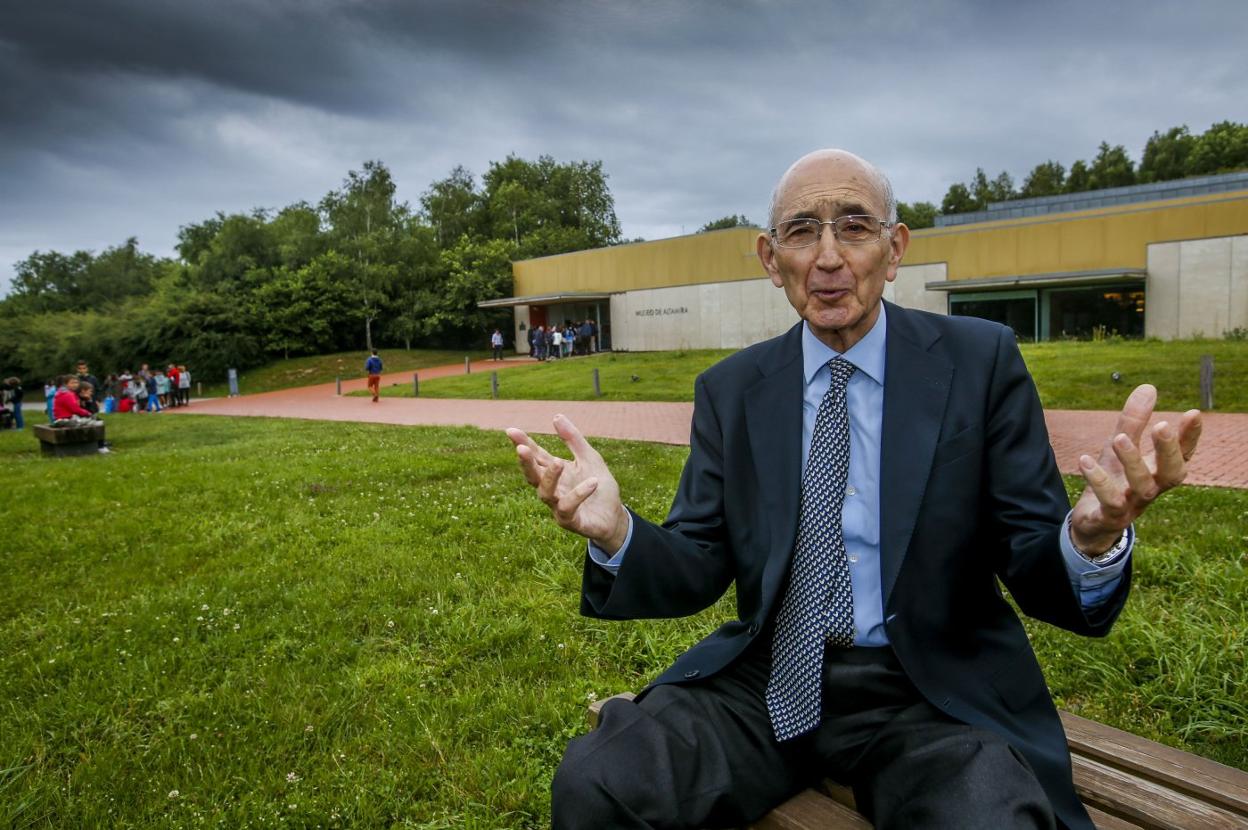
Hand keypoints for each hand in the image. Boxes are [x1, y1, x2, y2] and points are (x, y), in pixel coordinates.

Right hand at [506, 414, 630, 552]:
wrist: (615, 516)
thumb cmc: (599, 486)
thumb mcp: (589, 457)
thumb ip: (573, 439)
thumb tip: (556, 416)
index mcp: (555, 471)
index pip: (536, 456)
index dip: (523, 443)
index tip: (510, 430)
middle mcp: (552, 488)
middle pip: (532, 475)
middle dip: (526, 462)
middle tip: (521, 449)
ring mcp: (558, 506)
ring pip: (544, 493)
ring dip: (550, 477)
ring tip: (558, 463)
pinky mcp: (570, 521)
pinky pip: (568, 508)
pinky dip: (579, 494)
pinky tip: (592, 482)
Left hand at [1070, 384, 1201, 553]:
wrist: (1092, 524)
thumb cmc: (1114, 482)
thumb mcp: (1120, 450)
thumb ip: (1133, 421)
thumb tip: (1148, 387)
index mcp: (1158, 472)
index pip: (1183, 455)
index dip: (1190, 437)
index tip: (1194, 413)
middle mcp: (1152, 489)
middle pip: (1172, 473)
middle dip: (1169, 450)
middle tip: (1162, 425)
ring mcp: (1133, 505)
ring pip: (1142, 486)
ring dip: (1132, 461)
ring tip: (1118, 438)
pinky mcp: (1110, 517)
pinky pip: (1109, 502)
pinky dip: (1099, 482)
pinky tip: (1085, 460)